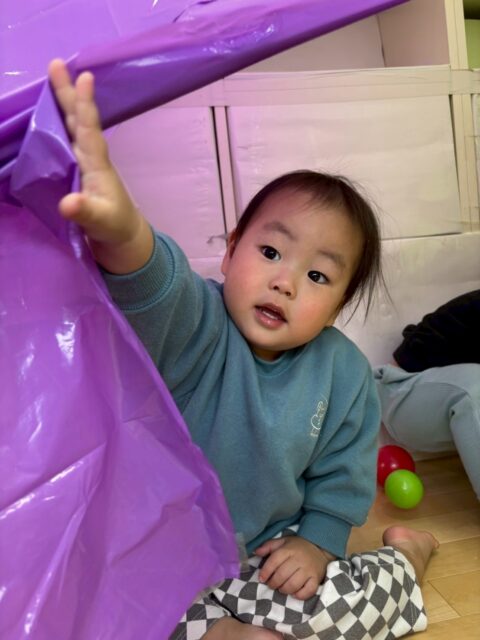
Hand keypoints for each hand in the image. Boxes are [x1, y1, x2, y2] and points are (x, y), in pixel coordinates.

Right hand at [48, 59, 152, 272]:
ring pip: (69, 127)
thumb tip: (67, 204)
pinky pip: (62, 141)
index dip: (85, 105)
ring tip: (53, 78)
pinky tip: (44, 116)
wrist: (121, 236)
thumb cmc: (114, 226)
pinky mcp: (75, 172)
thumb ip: (85, 212)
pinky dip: (54, 125)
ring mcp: (82, 163)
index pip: (89, 130)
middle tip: (56, 63)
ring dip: (60, 103)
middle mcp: (90, 158)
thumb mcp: (100, 221)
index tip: (85, 77)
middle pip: (76, 120)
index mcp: (97, 164)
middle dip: (67, 93)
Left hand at [255, 536, 335, 599]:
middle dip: (273, 583)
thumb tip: (255, 552)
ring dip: (284, 590)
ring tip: (281, 588)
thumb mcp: (283, 542)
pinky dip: (299, 595)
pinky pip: (308, 591)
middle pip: (282, 575)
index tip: (261, 578)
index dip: (266, 571)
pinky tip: (294, 593)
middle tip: (271, 585)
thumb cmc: (297, 547)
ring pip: (293, 585)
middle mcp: (299, 559)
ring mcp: (309, 569)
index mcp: (289, 549)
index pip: (274, 561)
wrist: (319, 547)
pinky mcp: (316, 578)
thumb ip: (269, 546)